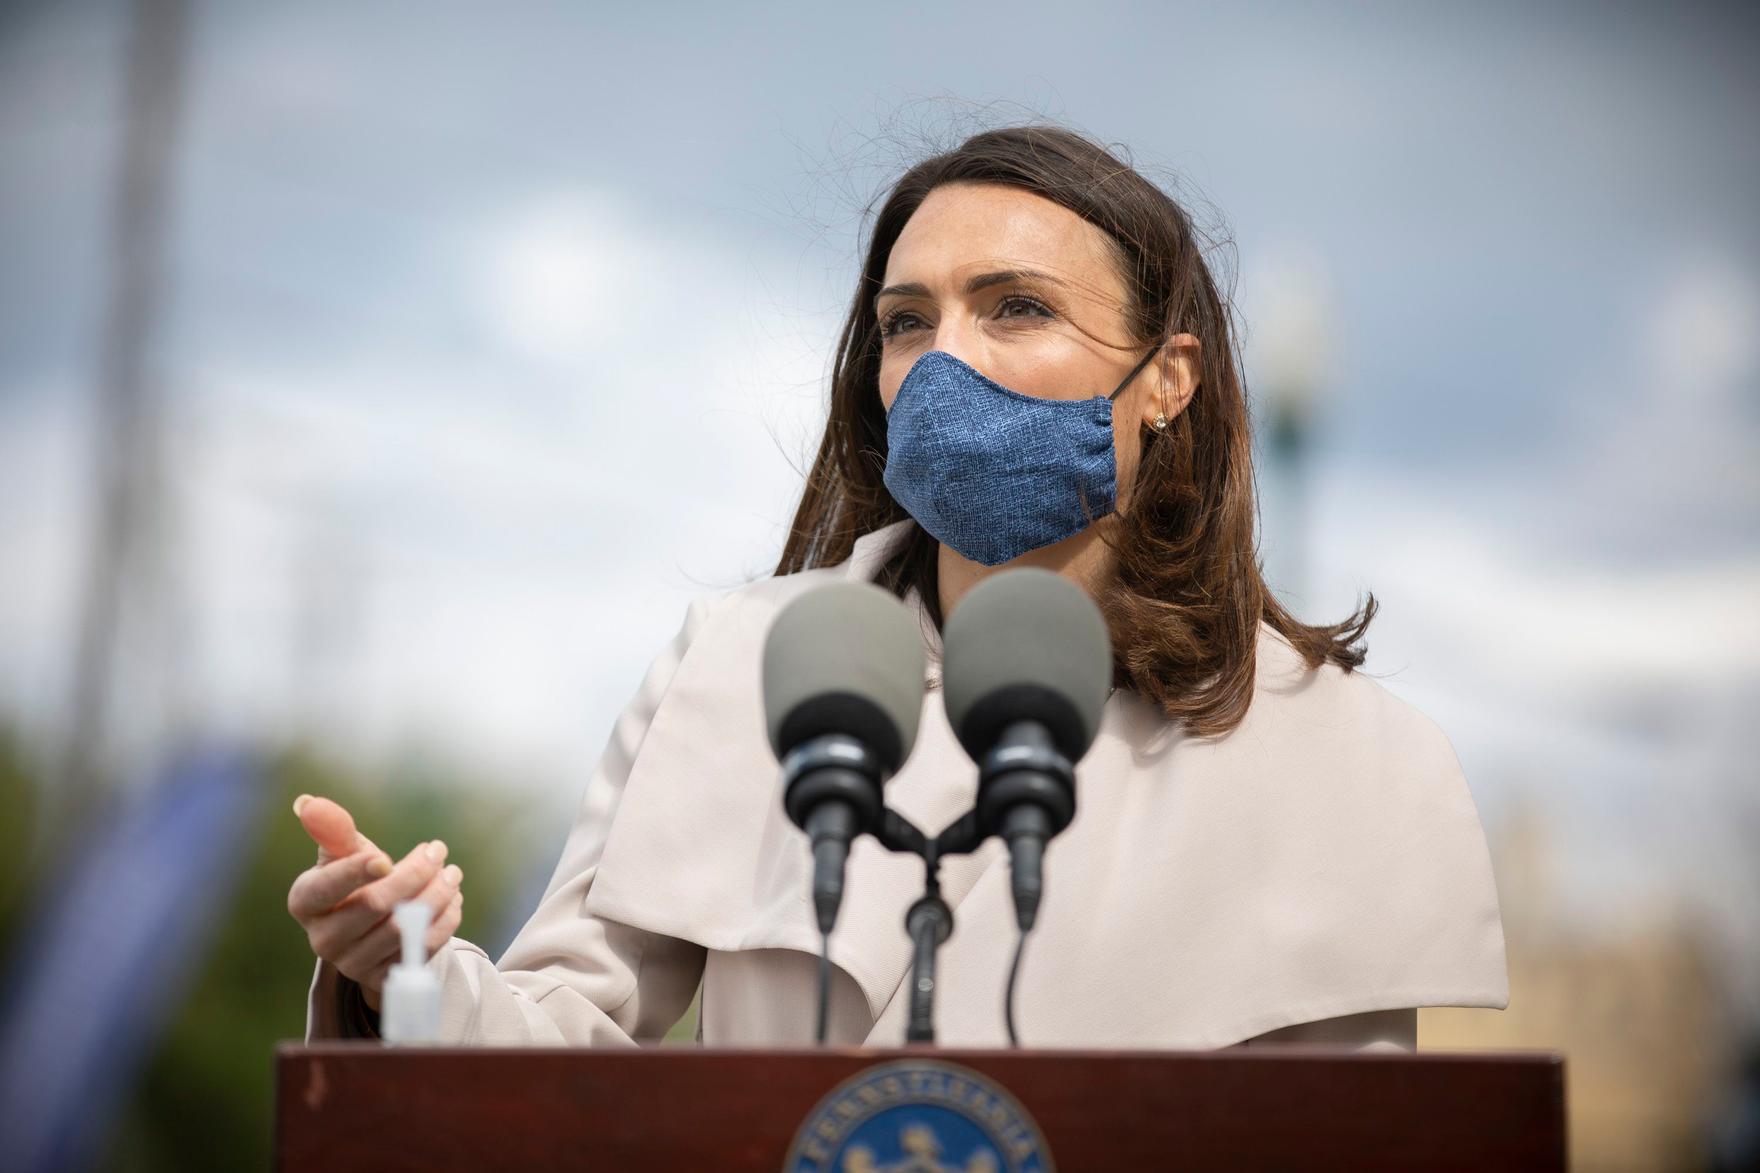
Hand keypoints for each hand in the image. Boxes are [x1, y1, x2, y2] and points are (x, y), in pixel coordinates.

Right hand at [286, 795, 463, 1011]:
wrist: (369, 926)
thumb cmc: (353, 879)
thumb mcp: (343, 853)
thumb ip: (332, 830)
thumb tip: (306, 802)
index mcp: (304, 902)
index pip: (327, 888)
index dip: (356, 872)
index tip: (386, 859)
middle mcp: (322, 939)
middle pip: (375, 905)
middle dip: (414, 874)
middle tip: (438, 851)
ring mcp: (352, 963)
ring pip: (403, 928)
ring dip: (436, 896)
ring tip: (452, 873)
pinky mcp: (383, 977)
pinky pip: (421, 949)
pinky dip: (444, 921)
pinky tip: (453, 899)